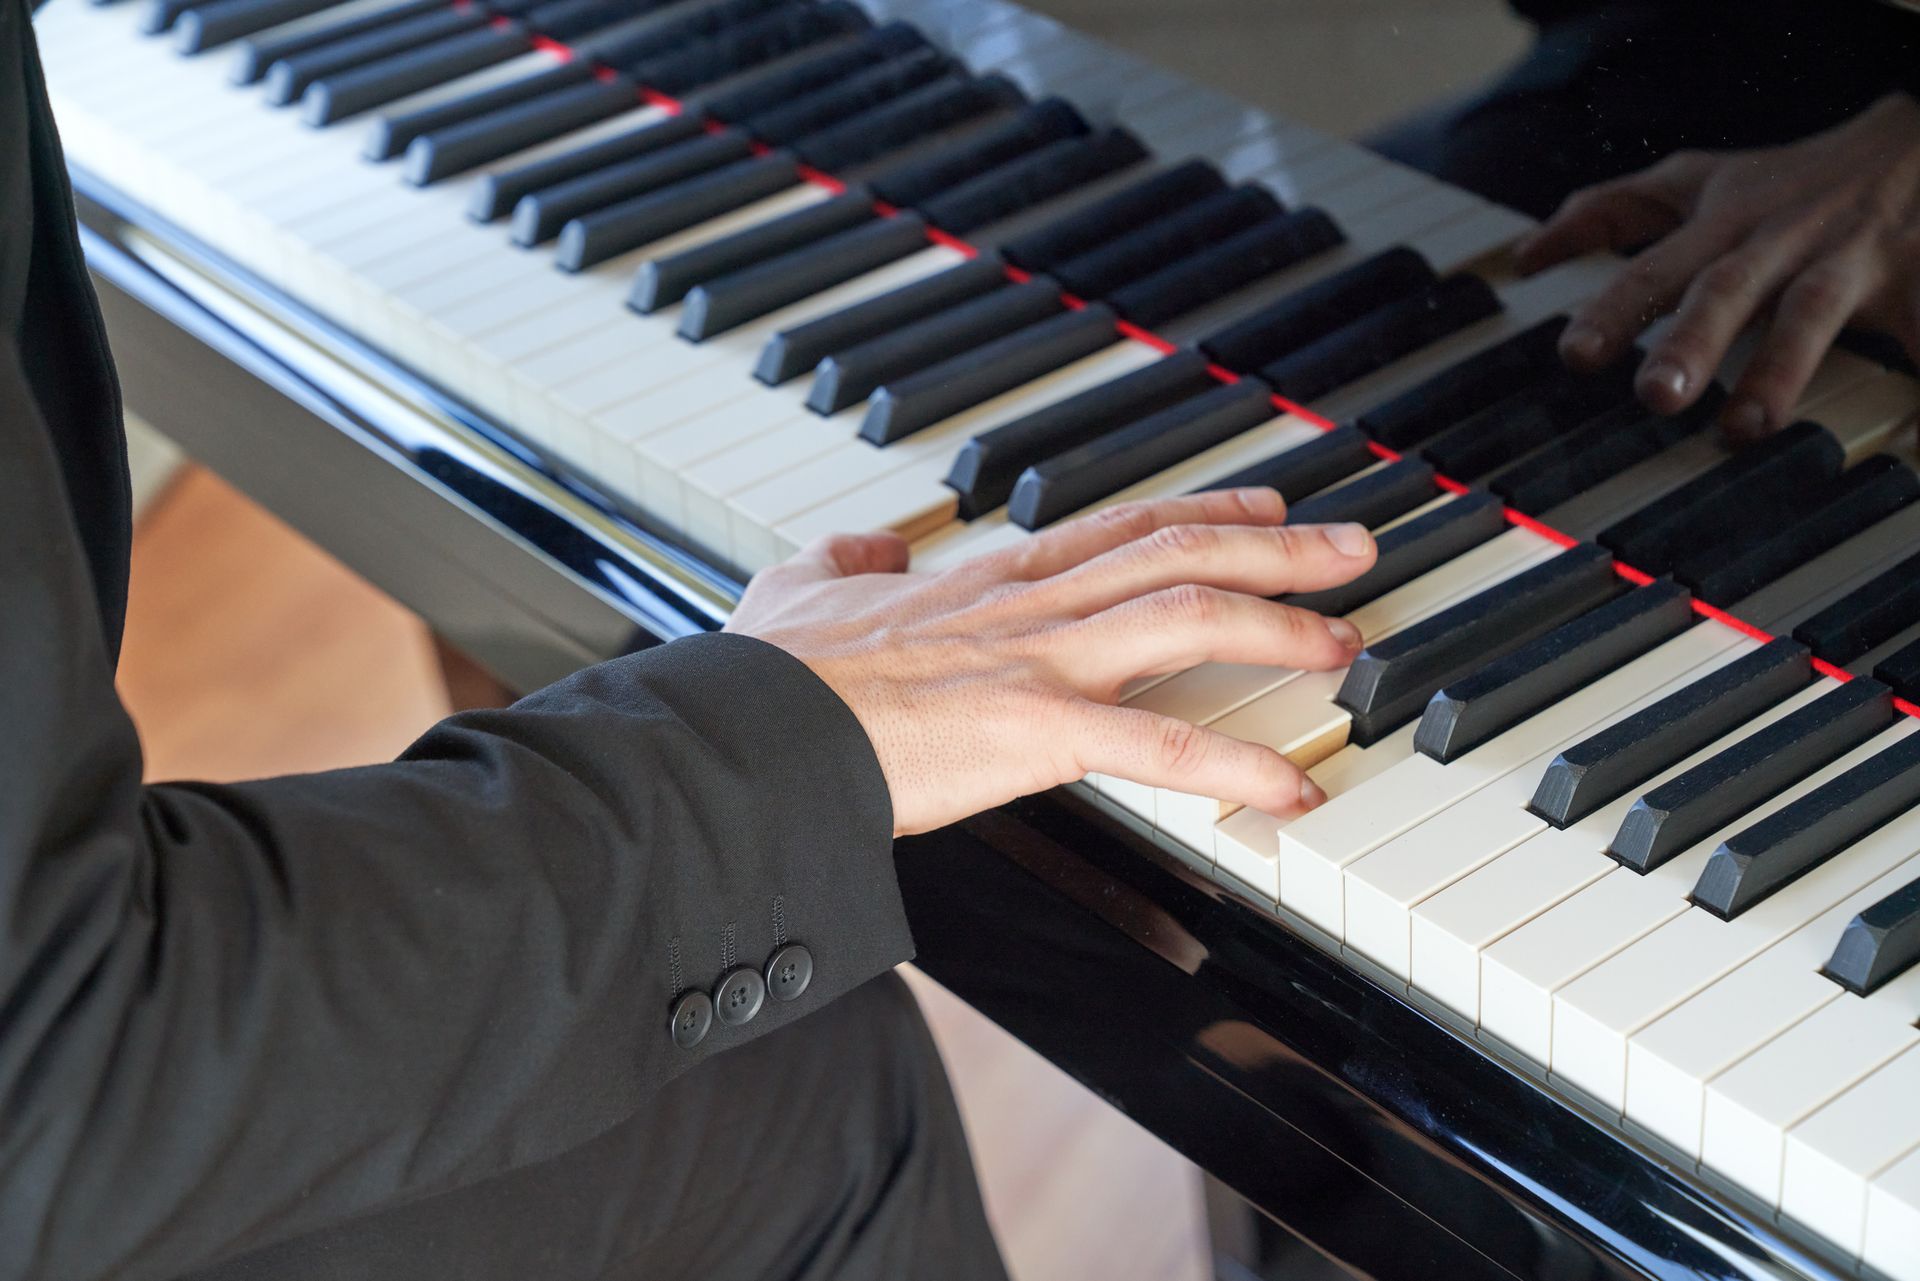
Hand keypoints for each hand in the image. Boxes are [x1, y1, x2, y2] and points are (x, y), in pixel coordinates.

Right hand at [726, 490, 1376, 835]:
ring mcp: (1039, 662)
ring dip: (1281, 623)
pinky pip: (1160, 747)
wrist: (754, 733)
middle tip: (1354, 550)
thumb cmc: (773, 679)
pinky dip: (1237, 767)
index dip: (1202, 514)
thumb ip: (845, 562)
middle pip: (1178, 552)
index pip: (1119, 527)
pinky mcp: (1035, 731)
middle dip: (1279, 549)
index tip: (1266, 509)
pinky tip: (1292, 787)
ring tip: (1347, 640)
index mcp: (986, 580)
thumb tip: (868, 546)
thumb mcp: (797, 590)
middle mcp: (1030, 606)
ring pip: (1188, 618)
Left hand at [1515, 92, 1919, 440]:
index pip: (1656, 268)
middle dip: (1692, 340)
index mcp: (1724, 222)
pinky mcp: (1918, 276)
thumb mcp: (1697, 180)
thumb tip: (1525, 257)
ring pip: (1813, 310)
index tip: (1576, 356)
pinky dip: (1916, 362)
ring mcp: (1849, 258)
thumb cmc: (1791, 178)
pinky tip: (1911, 418)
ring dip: (1780, 367)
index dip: (1615, 309)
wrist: (1919, 140)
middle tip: (1656, 396)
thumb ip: (1609, 214)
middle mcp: (1780, 240)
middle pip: (1730, 288)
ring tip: (1747, 427)